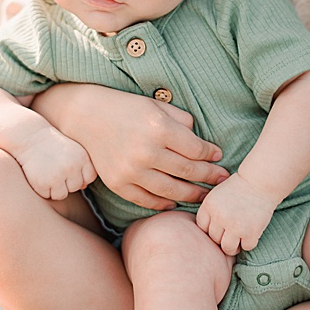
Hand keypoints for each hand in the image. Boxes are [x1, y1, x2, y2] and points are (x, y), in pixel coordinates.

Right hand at [12, 127, 95, 200]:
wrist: (30, 138)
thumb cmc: (53, 144)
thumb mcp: (73, 150)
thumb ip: (82, 166)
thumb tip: (84, 187)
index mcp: (82, 158)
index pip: (90, 178)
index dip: (81, 177)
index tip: (71, 170)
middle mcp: (72, 167)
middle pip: (76, 187)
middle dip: (67, 182)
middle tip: (56, 170)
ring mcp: (57, 176)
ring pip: (62, 195)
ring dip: (55, 189)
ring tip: (48, 174)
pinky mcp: (42, 183)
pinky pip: (47, 195)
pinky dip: (43, 189)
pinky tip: (40, 176)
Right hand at [32, 83, 226, 209]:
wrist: (87, 116)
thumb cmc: (128, 108)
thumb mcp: (159, 106)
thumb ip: (183, 122)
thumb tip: (203, 145)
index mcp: (159, 129)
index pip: (196, 149)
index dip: (211, 155)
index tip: (219, 156)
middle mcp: (146, 152)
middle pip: (188, 171)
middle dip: (209, 176)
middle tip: (222, 180)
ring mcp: (130, 171)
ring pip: (171, 190)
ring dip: (192, 194)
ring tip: (205, 195)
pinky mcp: (117, 183)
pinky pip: (146, 200)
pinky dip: (163, 203)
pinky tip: (175, 201)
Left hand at [196, 173, 277, 255]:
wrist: (261, 181)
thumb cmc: (240, 187)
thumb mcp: (217, 194)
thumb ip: (210, 211)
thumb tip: (204, 233)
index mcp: (209, 206)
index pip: (202, 228)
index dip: (211, 228)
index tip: (220, 225)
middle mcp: (219, 217)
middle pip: (214, 239)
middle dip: (223, 237)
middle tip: (232, 232)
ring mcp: (235, 226)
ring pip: (228, 248)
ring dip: (234, 246)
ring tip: (239, 239)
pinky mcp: (250, 231)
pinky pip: (246, 247)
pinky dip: (249, 243)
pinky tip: (252, 234)